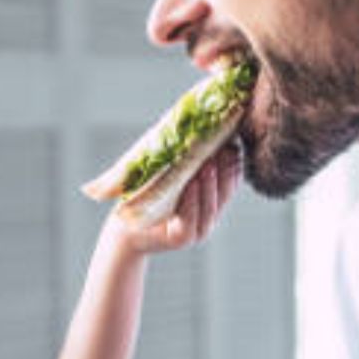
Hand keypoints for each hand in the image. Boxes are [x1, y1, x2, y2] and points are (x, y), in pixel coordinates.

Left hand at [119, 143, 240, 254]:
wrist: (125, 225)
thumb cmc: (145, 194)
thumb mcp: (166, 170)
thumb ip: (181, 153)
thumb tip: (194, 119)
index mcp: (209, 199)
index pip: (228, 181)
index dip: (232, 163)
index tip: (233, 142)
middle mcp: (207, 215)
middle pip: (224, 193)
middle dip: (226, 171)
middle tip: (226, 148)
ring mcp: (196, 229)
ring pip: (209, 207)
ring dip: (210, 185)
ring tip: (208, 164)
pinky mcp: (180, 239)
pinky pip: (190, 221)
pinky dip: (192, 202)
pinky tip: (192, 185)